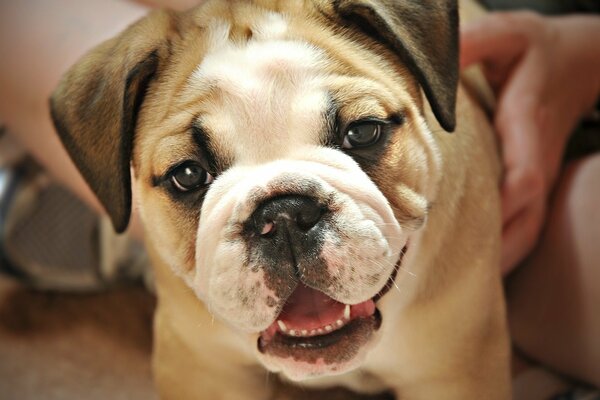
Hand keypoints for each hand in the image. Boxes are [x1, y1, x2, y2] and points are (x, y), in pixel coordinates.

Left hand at [460, 12, 599, 273]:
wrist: (582, 60)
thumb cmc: (539, 50)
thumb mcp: (507, 34)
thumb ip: (474, 43)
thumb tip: (433, 65)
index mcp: (528, 127)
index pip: (522, 178)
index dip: (500, 206)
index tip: (464, 232)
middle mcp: (536, 160)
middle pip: (525, 218)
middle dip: (493, 251)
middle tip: (445, 279)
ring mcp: (538, 175)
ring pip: (527, 228)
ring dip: (499, 259)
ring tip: (456, 287)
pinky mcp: (532, 182)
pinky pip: (524, 224)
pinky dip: (505, 250)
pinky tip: (477, 269)